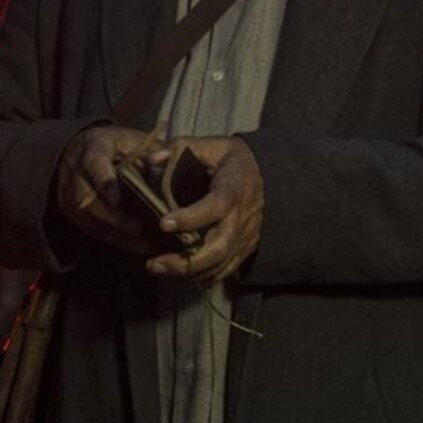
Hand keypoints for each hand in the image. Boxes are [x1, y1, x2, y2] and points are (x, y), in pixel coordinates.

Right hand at [55, 124, 171, 255]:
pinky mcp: (70, 209)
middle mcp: (75, 170)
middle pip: (87, 197)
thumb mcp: (136, 140)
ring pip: (87, 216)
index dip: (105, 183)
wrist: (87, 148)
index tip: (118, 200)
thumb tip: (165, 161)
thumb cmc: (120, 145)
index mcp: (94, 147)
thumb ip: (153, 151)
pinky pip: (90, 228)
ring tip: (144, 244)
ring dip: (115, 233)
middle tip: (140, 230)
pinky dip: (114, 239)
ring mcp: (68, 191)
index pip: (95, 164)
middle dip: (113, 217)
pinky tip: (137, 246)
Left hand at [143, 135, 264, 285]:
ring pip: (220, 263)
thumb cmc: (237, 162)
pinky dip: (204, 276)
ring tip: (158, 268)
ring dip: (189, 272)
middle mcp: (241, 218)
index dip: (191, 217)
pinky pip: (227, 269)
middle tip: (154, 263)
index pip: (215, 206)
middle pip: (219, 246)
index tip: (164, 223)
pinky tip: (181, 275)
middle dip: (186, 260)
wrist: (272, 176)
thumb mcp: (215, 146)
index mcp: (233, 190)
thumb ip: (184, 148)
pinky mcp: (245, 248)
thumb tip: (150, 159)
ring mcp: (245, 236)